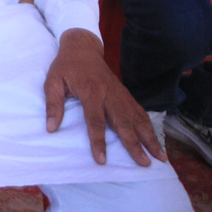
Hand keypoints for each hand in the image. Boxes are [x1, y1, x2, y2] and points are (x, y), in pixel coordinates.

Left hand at [45, 28, 164, 166]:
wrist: (83, 48)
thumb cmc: (65, 67)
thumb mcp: (52, 82)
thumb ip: (53, 105)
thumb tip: (50, 128)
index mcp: (91, 91)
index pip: (95, 121)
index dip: (98, 141)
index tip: (102, 160)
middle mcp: (110, 94)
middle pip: (124, 122)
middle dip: (135, 144)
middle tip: (144, 163)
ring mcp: (120, 94)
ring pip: (138, 118)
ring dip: (150, 138)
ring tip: (160, 157)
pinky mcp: (126, 94)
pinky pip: (140, 112)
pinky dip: (149, 127)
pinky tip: (155, 141)